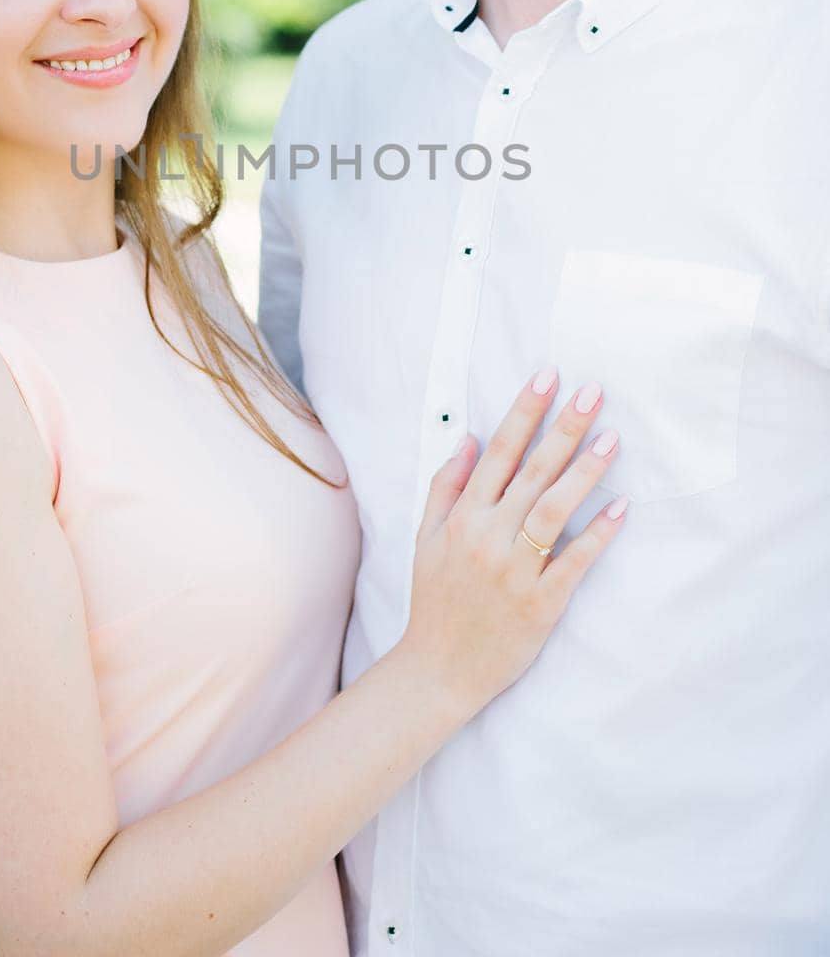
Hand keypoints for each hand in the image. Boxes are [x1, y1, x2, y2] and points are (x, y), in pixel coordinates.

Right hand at [402, 369, 626, 724]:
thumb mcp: (424, 538)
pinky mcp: (541, 602)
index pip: (499, 452)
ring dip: (585, 471)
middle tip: (592, 392)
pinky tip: (621, 507)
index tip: (548, 376)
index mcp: (462, 518)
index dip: (525, 411)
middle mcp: (488, 537)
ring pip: (554, 509)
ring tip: (613, 438)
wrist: (439, 670)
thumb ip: (445, 486)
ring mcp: (515, 570)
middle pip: (533, 472)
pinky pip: (574, 561)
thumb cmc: (435, 600)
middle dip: (563, 427)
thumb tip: (469, 439)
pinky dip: (597, 533)